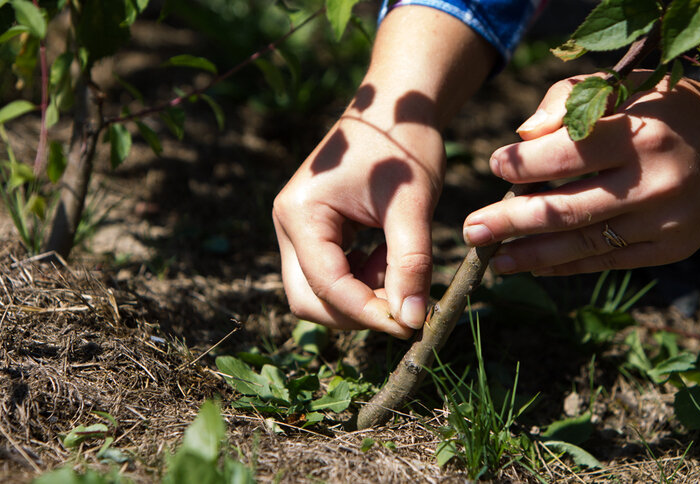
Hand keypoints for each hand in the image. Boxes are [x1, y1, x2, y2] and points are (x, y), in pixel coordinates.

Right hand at [273, 86, 443, 337]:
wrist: (397, 107)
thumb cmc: (403, 146)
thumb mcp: (411, 205)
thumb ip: (410, 264)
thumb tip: (410, 320)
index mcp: (301, 213)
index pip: (327, 285)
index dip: (367, 312)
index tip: (409, 325)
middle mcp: (288, 224)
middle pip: (309, 299)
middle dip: (356, 311)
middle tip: (404, 306)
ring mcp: (298, 230)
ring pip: (321, 292)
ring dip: (363, 295)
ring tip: (400, 265)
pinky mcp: (315, 233)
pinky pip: (333, 275)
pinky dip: (364, 279)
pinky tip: (390, 254)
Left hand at [462, 74, 699, 275]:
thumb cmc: (667, 108)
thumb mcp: (626, 85)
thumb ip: (571, 101)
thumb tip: (522, 136)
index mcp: (641, 132)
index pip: (567, 153)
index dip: (523, 164)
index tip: (494, 166)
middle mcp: (654, 181)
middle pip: (566, 208)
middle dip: (511, 221)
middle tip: (472, 230)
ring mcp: (664, 221)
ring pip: (583, 243)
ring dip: (531, 253)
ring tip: (493, 258)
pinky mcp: (670, 248)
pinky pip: (608, 262)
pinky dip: (566, 265)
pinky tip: (533, 264)